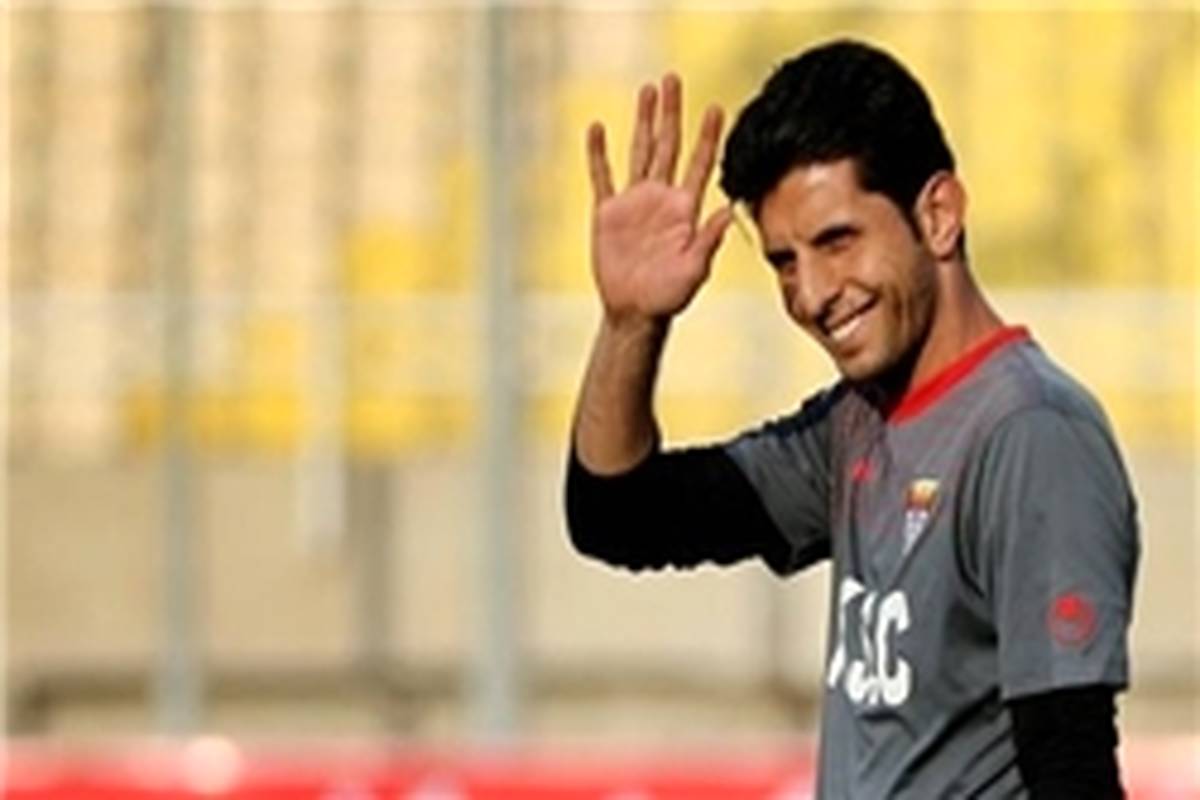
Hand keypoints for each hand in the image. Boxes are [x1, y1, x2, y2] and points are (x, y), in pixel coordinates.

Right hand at [586, 74, 732, 326]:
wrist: (634, 311)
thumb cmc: (668, 296)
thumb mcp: (694, 270)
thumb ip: (708, 240)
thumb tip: (729, 211)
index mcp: (685, 209)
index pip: (699, 164)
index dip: (708, 136)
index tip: (716, 108)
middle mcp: (661, 199)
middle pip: (668, 145)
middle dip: (671, 113)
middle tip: (673, 78)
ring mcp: (634, 203)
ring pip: (639, 152)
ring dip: (643, 121)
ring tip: (646, 90)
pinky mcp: (608, 213)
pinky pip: (602, 177)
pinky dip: (598, 154)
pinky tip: (597, 128)